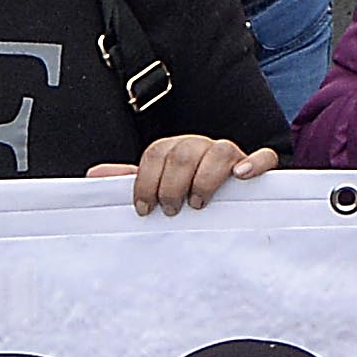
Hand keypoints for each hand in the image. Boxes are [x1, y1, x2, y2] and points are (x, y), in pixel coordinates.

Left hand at [100, 134, 277, 215]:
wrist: (229, 196)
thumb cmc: (187, 193)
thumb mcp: (157, 187)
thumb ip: (130, 181)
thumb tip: (93, 176)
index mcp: (175, 150)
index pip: (156, 153)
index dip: (145, 180)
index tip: (143, 208)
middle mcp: (201, 146)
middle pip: (184, 151)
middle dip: (172, 183)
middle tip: (171, 210)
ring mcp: (231, 155)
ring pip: (219, 150)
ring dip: (205, 178)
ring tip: (198, 203)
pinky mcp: (256, 167)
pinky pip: (263, 157)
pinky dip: (254, 164)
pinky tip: (241, 177)